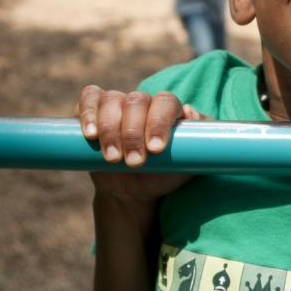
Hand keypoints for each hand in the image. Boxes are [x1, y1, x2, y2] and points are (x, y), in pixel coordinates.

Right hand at [76, 85, 210, 200]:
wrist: (134, 191)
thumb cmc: (165, 173)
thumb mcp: (190, 161)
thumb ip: (202, 139)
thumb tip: (191, 113)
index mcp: (167, 109)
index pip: (165, 102)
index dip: (159, 122)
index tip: (156, 149)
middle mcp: (142, 102)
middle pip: (136, 101)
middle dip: (133, 133)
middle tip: (134, 162)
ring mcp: (117, 104)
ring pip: (112, 101)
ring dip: (111, 130)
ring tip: (113, 159)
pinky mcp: (93, 112)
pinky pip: (88, 99)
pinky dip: (87, 112)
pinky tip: (91, 134)